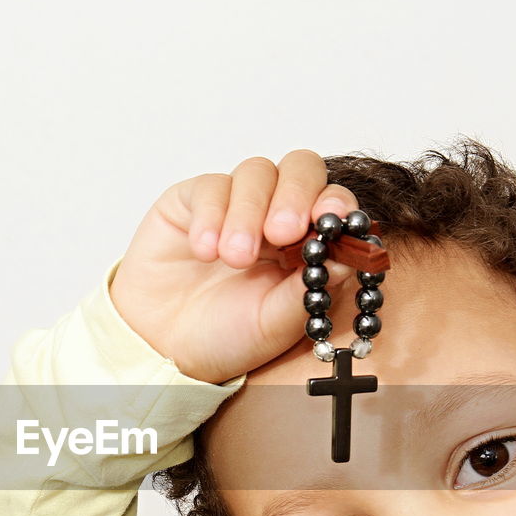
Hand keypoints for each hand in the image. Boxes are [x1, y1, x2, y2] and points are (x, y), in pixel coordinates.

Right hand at [109, 150, 361, 384]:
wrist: (164, 347)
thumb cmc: (225, 337)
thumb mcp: (274, 325)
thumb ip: (311, 291)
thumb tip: (351, 258)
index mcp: (306, 243)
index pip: (332, 202)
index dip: (335, 204)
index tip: (330, 221)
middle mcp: (275, 214)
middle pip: (301, 168)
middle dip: (295, 195)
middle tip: (282, 232)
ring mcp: (235, 203)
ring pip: (256, 172)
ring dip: (248, 213)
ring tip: (233, 258)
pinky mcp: (193, 200)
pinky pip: (212, 186)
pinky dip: (211, 216)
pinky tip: (204, 251)